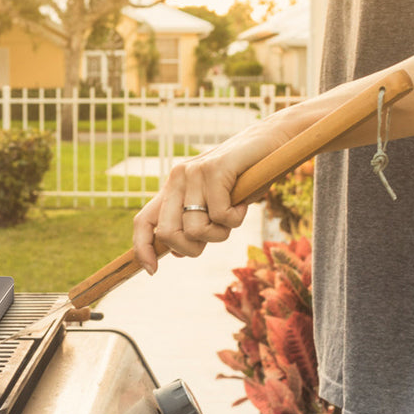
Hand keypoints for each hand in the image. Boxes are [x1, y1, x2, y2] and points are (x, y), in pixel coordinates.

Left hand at [133, 146, 249, 274]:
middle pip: (168, 233)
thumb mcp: (213, 204)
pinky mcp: (214, 169)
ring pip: (197, 230)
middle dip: (192, 248)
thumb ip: (193, 224)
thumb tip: (177, 254)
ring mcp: (194, 172)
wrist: (271, 142)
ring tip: (233, 213)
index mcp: (172, 188)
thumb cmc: (244, 178)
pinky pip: (221, 216)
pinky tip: (243, 202)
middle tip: (216, 234)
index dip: (142, 248)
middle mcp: (177, 178)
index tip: (152, 270)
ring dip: (221, 233)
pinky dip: (237, 218)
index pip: (143, 221)